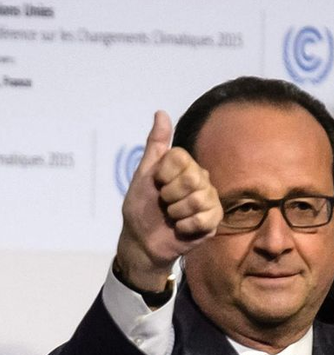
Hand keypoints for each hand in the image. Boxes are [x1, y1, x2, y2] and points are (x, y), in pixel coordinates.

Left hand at [115, 110, 221, 293]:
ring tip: (172, 216)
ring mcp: (210, 200)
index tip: (156, 184)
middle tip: (164, 202)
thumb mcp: (143, 175)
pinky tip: (180, 227)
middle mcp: (202, 179)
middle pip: (192, 177)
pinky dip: (185, 225)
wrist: (141, 241)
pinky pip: (204, 218)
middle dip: (170, 194)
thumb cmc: (141, 208)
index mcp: (186, 166)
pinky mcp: (213, 221)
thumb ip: (155, 145)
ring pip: (198, 198)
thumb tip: (160, 112)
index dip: (163, 175)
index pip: (181, 158)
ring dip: (176, 212)